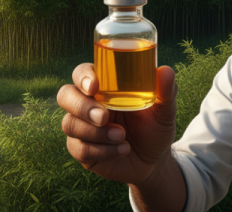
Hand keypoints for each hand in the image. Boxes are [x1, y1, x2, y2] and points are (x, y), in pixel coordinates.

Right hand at [57, 63, 176, 185]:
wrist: (154, 161)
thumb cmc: (154, 127)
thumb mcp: (163, 110)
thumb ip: (165, 91)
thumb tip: (166, 71)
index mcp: (102, 86)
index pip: (81, 72)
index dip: (82, 77)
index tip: (94, 86)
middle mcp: (86, 103)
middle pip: (65, 95)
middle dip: (82, 107)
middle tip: (104, 116)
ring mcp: (81, 126)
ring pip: (69, 124)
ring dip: (96, 133)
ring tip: (122, 137)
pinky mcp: (81, 149)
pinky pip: (78, 149)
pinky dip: (101, 151)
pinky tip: (121, 149)